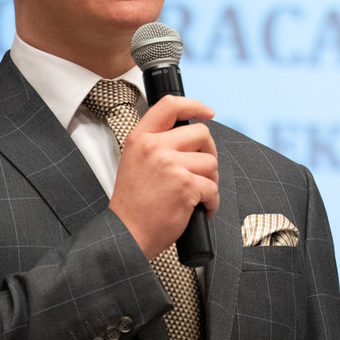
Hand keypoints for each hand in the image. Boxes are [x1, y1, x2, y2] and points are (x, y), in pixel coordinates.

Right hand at [107, 96, 218, 260]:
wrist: (126, 234)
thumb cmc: (133, 205)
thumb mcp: (134, 162)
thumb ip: (156, 145)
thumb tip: (189, 136)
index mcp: (140, 138)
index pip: (170, 105)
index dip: (194, 105)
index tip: (207, 112)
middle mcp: (154, 147)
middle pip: (201, 133)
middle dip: (209, 152)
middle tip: (203, 169)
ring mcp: (170, 165)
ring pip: (210, 162)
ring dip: (210, 181)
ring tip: (197, 194)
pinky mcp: (185, 185)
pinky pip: (212, 187)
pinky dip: (212, 201)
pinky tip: (200, 209)